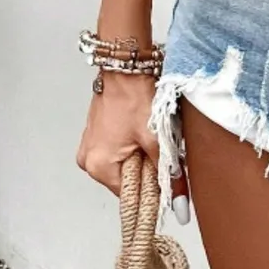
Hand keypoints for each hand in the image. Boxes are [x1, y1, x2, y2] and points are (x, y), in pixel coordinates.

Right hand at [76, 73, 189, 221]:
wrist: (125, 68)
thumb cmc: (135, 98)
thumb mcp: (155, 138)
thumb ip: (166, 172)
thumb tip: (180, 199)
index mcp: (98, 167)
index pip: (129, 195)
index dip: (151, 188)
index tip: (167, 180)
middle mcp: (88, 160)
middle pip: (125, 179)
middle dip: (145, 169)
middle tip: (159, 148)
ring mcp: (90, 146)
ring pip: (122, 163)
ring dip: (139, 156)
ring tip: (150, 136)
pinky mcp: (95, 134)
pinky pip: (116, 150)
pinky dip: (131, 146)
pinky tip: (141, 131)